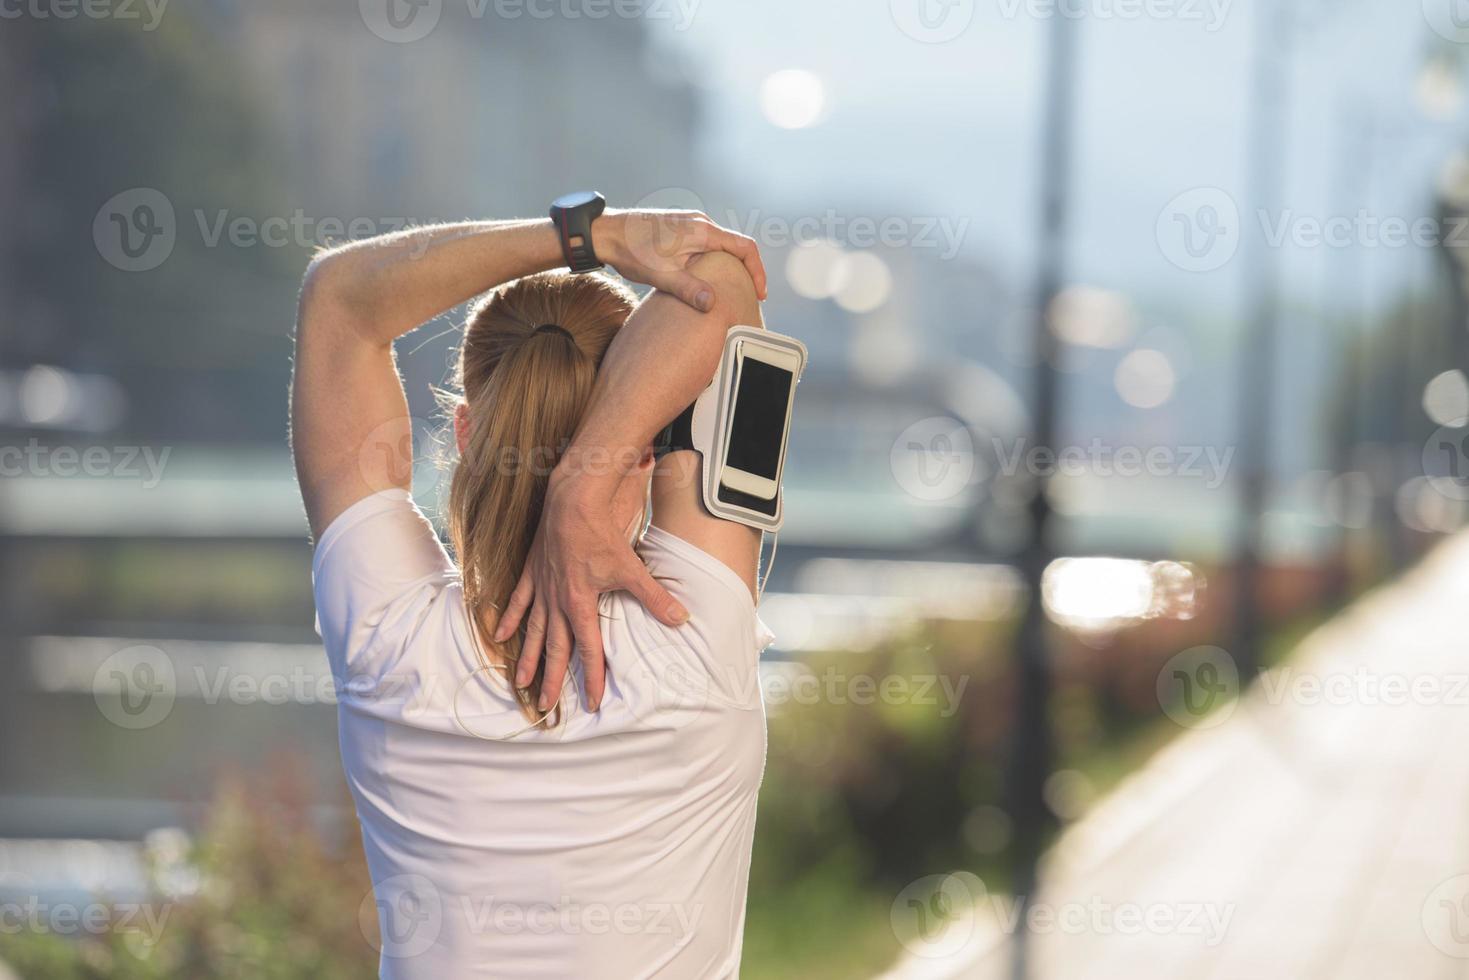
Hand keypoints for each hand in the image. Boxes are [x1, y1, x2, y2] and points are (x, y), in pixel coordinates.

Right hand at [492, 460, 687, 711]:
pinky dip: (509, 619)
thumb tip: (681, 618)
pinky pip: (519, 602)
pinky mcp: (532, 572)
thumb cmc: (602, 535)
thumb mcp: (631, 568)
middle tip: (547, 706)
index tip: (592, 702)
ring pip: (533, 631)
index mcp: (581, 605)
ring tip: (521, 683)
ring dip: (528, 658)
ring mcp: (542, 588)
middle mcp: (557, 602)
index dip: (592, 677)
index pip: (588, 649)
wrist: (572, 503)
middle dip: (553, 680)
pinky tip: (499, 636)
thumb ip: (655, 597)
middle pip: (555, 649)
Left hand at [594, 209, 767, 312]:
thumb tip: (712, 305)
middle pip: (737, 247)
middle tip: (748, 298)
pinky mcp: (681, 230)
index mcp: (703, 231)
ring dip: (730, 268)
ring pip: (722, 247)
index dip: (757, 272)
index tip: (759, 295)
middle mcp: (701, 224)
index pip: (745, 247)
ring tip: (731, 293)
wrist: (606, 233)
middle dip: (746, 273)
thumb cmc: (631, 251)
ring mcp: (691, 225)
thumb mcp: (661, 274)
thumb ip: (688, 289)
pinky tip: (708, 282)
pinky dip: (716, 263)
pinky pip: (708, 246)